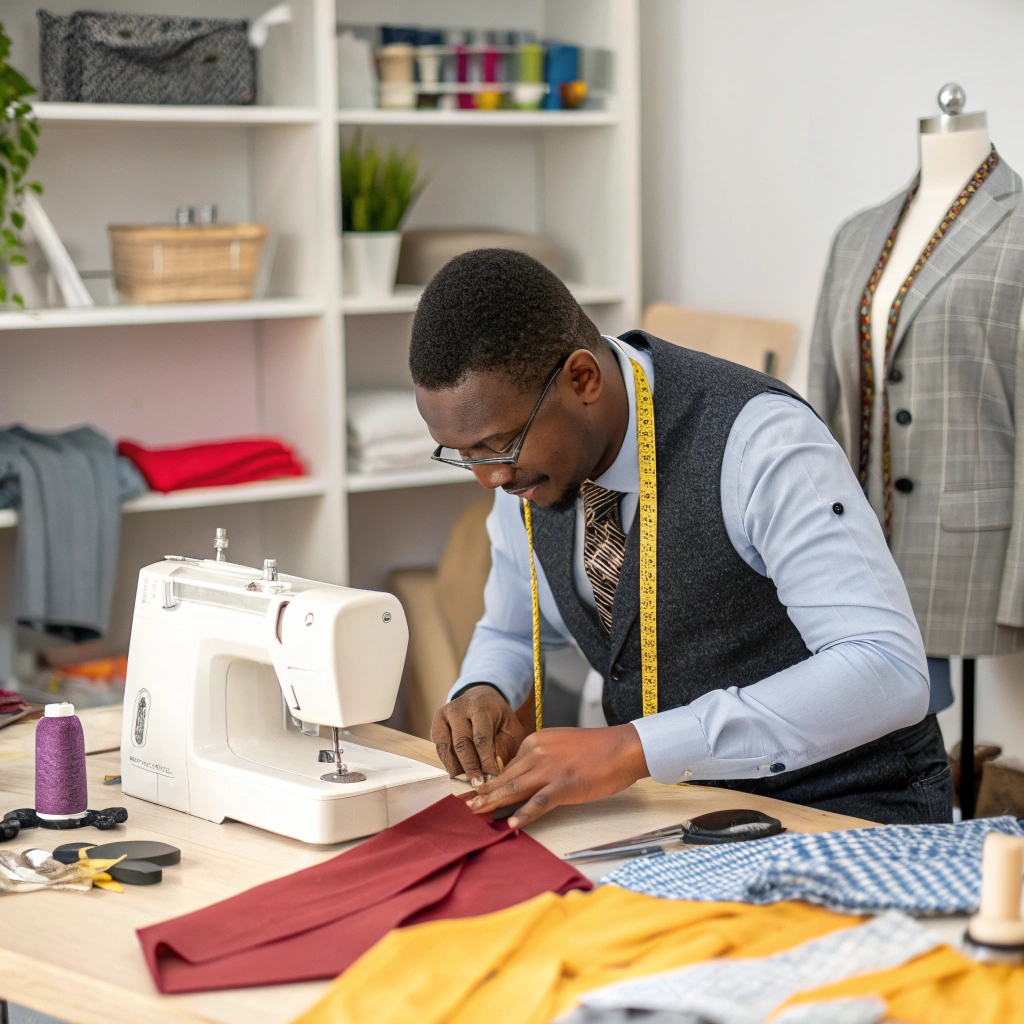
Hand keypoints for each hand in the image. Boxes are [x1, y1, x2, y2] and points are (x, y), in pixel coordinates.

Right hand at [431, 685, 526, 785]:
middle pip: (462, 743)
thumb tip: (493, 772)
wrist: (483, 699)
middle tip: (478, 785)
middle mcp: (459, 708)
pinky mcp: (436, 723)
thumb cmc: (499, 719)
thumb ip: (504, 747)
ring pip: (447, 747)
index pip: (481, 737)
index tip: (491, 778)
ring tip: (466, 784)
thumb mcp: (510, 728)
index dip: (485, 760)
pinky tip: (457, 774)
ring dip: (457, 768)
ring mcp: (445, 715)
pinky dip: (448, 763)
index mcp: (480, 707)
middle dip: (470, 767)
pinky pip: (440, 748)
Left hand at [465, 724, 649, 827]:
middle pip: (505, 777)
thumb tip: (524, 778)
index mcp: (536, 742)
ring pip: (514, 788)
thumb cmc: (596, 749)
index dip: (494, 781)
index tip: (480, 792)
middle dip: (484, 793)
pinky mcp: (564, 786)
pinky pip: (539, 803)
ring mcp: (550, 770)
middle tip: (465, 805)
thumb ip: (541, 758)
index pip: (509, 765)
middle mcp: (538, 753)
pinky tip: (512, 824)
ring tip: (476, 814)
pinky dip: (524, 814)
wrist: (623, 748)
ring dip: (493, 803)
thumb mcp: (561, 746)